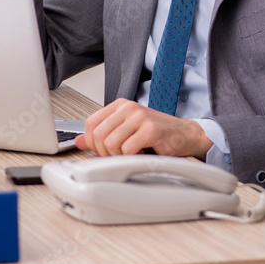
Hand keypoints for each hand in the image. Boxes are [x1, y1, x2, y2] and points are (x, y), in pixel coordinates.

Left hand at [76, 99, 212, 159]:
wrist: (185, 135)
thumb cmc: (157, 134)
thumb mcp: (126, 131)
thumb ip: (103, 135)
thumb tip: (79, 141)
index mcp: (120, 105)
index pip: (90, 123)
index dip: (92, 142)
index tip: (103, 150)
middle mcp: (129, 107)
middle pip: (98, 135)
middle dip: (105, 152)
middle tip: (119, 155)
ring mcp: (140, 116)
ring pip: (110, 143)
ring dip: (119, 156)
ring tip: (132, 153)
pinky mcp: (150, 129)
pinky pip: (127, 149)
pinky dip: (131, 157)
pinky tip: (141, 153)